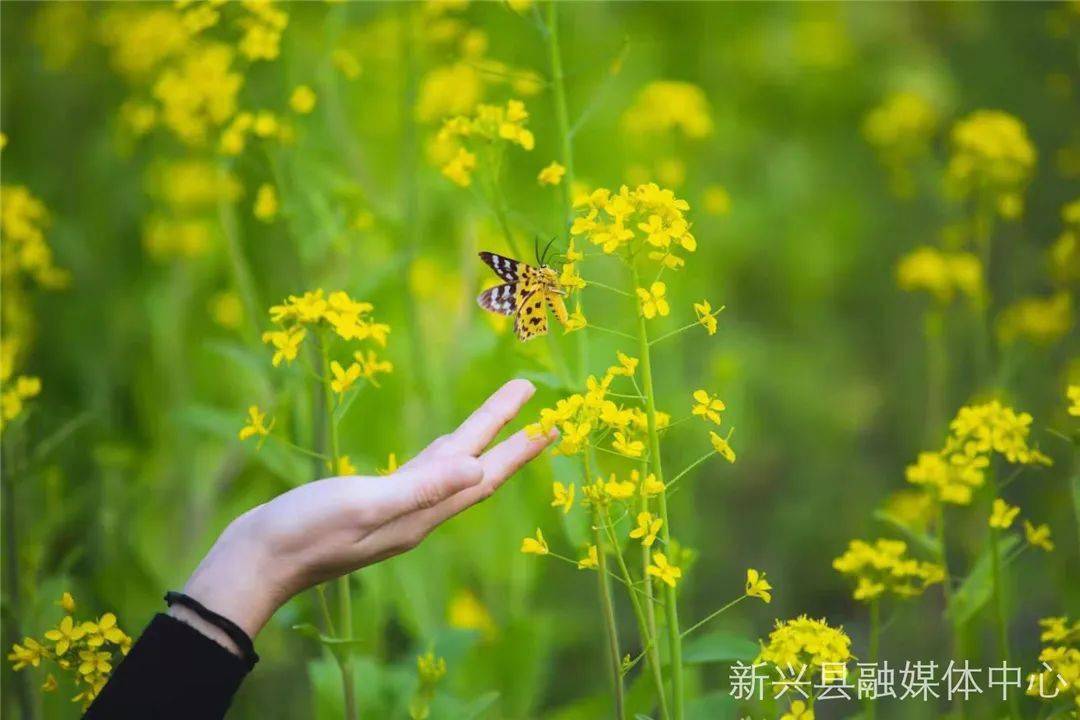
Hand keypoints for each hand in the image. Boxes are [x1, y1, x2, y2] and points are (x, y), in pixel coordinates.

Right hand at [173, 379, 552, 648]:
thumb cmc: (304, 531)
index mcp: (422, 513)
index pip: (483, 476)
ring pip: (449, 469)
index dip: (518, 450)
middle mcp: (417, 514)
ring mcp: (395, 511)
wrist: (256, 561)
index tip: (551, 423)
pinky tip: (440, 451)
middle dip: (507, 435)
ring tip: (501, 419)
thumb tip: (479, 469)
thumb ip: (421, 488)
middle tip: (539, 405)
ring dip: (478, 441)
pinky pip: (421, 474)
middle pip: (475, 468)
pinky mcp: (371, 504)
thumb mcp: (365, 504)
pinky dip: (439, 456)